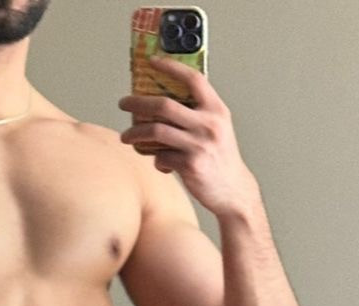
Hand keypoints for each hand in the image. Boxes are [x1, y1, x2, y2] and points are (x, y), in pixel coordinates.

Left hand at [119, 56, 259, 216]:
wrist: (234, 191)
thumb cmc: (221, 158)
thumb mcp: (218, 128)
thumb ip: (197, 113)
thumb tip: (162, 101)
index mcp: (217, 111)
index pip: (194, 79)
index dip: (171, 67)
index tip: (152, 62)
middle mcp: (209, 125)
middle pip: (164, 105)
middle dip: (138, 103)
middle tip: (124, 103)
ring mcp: (199, 145)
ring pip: (156, 132)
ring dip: (135, 133)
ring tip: (126, 136)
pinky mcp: (190, 166)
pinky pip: (161, 157)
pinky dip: (155, 159)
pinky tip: (158, 161)